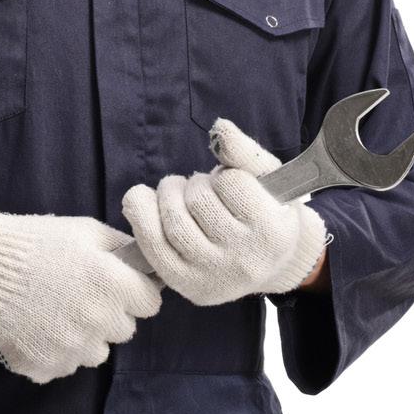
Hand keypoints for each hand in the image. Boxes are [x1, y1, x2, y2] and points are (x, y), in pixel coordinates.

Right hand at [0, 208, 163, 384]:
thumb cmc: (34, 242)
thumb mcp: (83, 231)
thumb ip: (121, 247)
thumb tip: (143, 260)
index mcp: (112, 285)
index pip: (151, 303)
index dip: (135, 291)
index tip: (117, 284)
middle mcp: (98, 322)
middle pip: (125, 329)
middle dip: (109, 313)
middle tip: (80, 295)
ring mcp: (72, 349)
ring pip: (97, 351)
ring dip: (86, 336)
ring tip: (57, 312)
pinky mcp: (46, 366)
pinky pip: (65, 364)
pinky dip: (55, 350)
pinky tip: (37, 327)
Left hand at [121, 119, 328, 306]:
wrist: (273, 263)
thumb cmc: (268, 212)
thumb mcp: (269, 178)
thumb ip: (245, 151)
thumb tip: (219, 127)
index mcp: (272, 232)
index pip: (231, 184)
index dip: (224, 175)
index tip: (229, 183)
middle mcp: (243, 259)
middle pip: (198, 203)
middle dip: (193, 184)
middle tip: (199, 187)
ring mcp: (212, 276)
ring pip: (172, 223)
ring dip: (167, 196)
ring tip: (177, 193)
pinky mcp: (186, 285)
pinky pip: (151, 247)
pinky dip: (141, 216)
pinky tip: (143, 203)